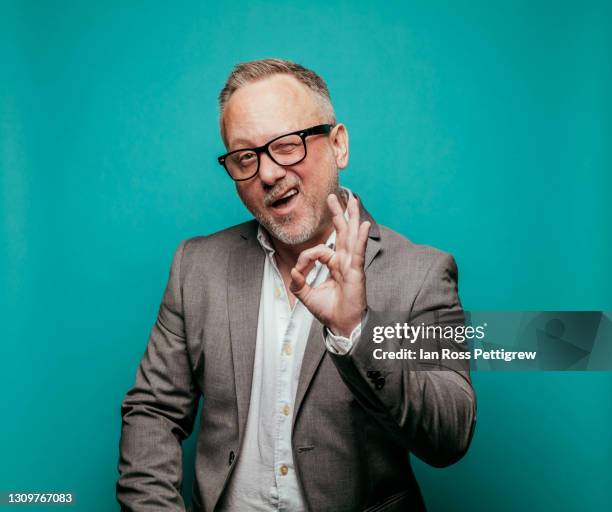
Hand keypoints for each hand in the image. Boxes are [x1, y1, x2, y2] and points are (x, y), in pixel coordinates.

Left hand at [290, 193, 370, 336]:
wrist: (341, 325)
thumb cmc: (329, 310)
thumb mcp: (307, 295)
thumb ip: (298, 282)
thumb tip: (294, 270)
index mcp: (335, 265)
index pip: (320, 250)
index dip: (306, 257)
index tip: (300, 271)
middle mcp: (345, 261)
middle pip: (342, 232)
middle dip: (338, 213)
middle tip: (333, 195)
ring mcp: (352, 265)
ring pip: (351, 236)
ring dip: (351, 217)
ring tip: (352, 200)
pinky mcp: (356, 272)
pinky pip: (357, 252)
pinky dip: (360, 238)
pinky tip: (363, 225)